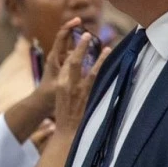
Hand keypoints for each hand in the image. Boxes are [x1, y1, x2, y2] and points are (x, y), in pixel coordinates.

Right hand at [50, 26, 108, 140]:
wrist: (66, 132)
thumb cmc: (66, 116)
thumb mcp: (64, 98)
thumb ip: (71, 86)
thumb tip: (79, 77)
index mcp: (60, 84)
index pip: (67, 63)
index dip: (75, 52)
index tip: (82, 43)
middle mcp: (66, 84)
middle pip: (73, 60)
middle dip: (80, 46)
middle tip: (86, 34)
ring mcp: (76, 89)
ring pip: (84, 66)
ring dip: (94, 55)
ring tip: (104, 46)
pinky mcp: (85, 94)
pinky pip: (94, 76)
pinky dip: (100, 65)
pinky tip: (106, 58)